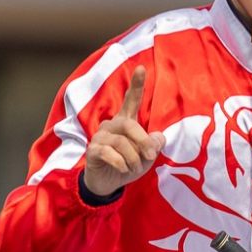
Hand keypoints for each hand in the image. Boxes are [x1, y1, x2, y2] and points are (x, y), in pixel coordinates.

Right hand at [82, 66, 163, 198]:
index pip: (131, 101)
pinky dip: (121, 164)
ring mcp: (100, 137)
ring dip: (133, 159)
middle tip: (151, 156)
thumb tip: (159, 137)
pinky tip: (123, 170)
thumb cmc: (127, 165)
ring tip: (134, 168)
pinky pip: (110, 154)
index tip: (142, 67)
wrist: (107, 184)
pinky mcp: (92, 150)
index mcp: (125, 122)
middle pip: (130, 125)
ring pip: (122, 142)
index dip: (136, 85)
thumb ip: (153, 146)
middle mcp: (111, 125)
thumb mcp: (145, 158)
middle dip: (143, 142)